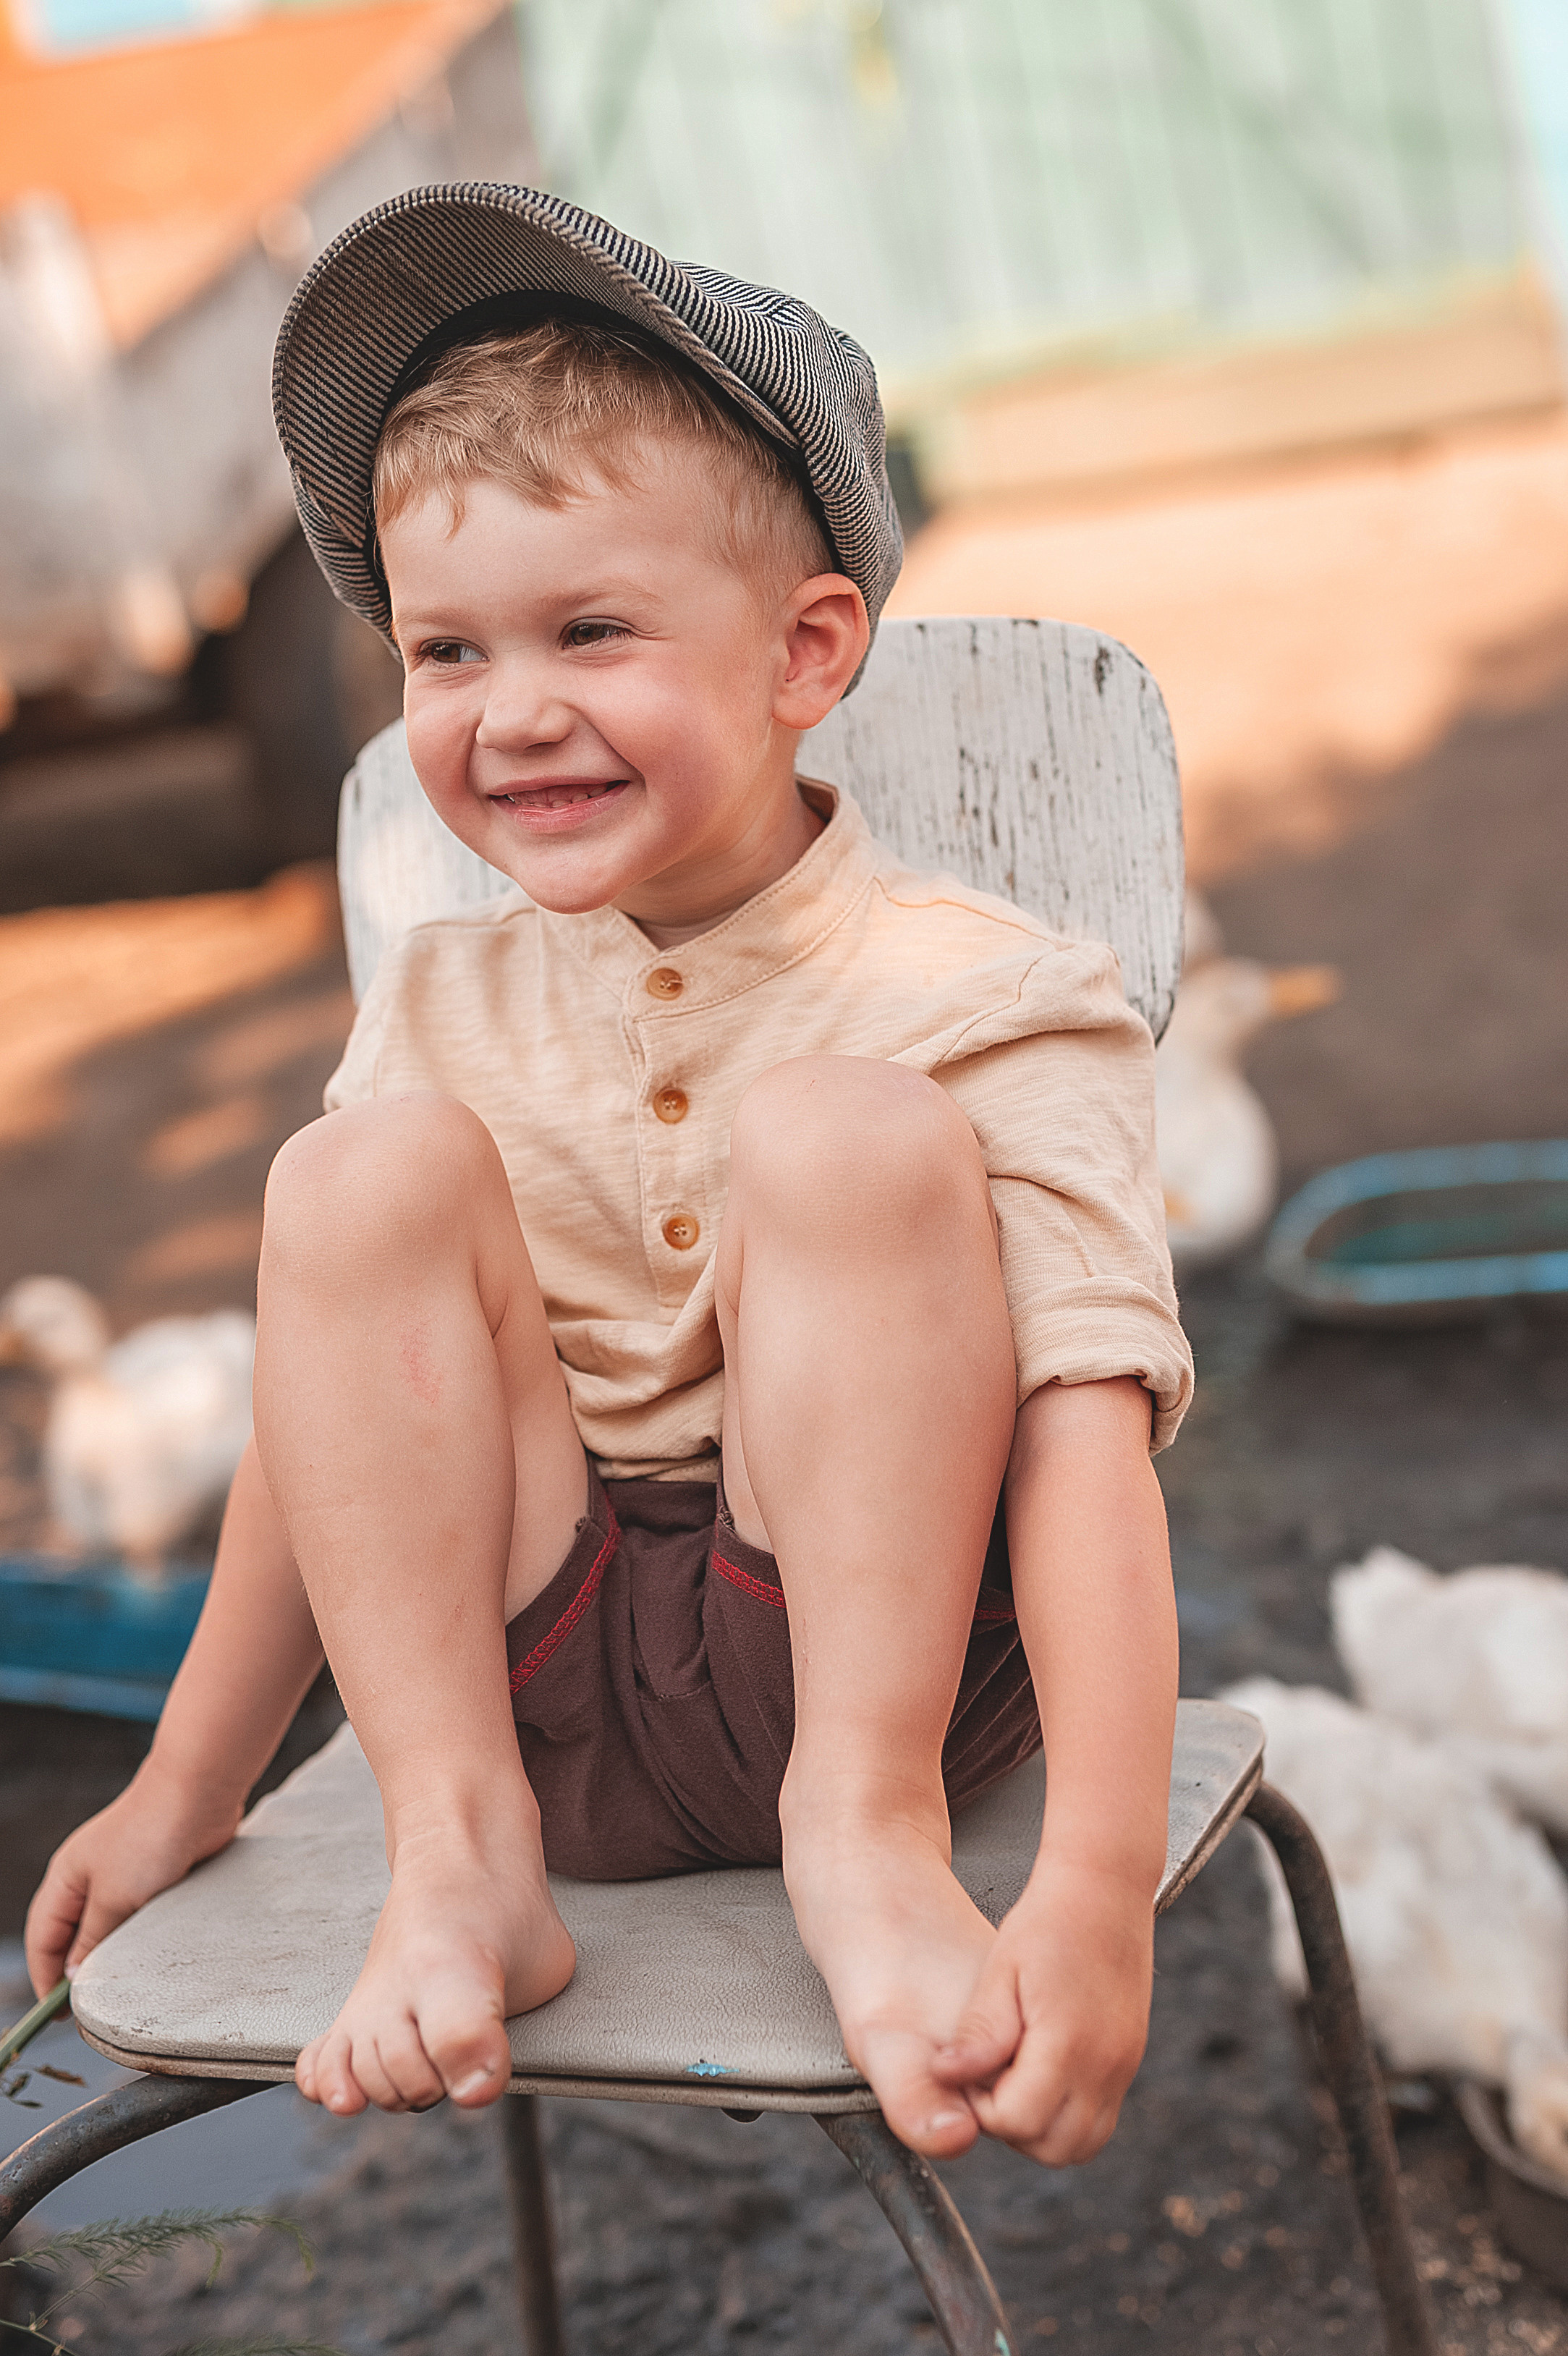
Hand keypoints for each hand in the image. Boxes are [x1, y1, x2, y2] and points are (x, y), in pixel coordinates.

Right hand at [24, 1757, 243, 1995]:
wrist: (199, 1792)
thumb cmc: (149, 1835)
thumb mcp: (113, 1897)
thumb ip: (93, 1939)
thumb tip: (74, 1973)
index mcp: (66, 1878)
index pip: (43, 1937)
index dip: (45, 1976)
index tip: (55, 2014)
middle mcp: (91, 1876)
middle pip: (74, 1935)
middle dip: (80, 1969)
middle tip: (92, 2008)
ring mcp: (126, 1874)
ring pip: (112, 1927)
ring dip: (118, 1953)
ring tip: (126, 1986)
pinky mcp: (159, 1873)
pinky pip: (144, 1915)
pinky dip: (145, 1935)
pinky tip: (156, 1953)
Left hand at [929, 1856, 1153, 2163]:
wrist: (1105, 1889)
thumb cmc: (1047, 1923)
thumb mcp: (1002, 1972)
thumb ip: (980, 2033)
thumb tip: (945, 2078)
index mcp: (1067, 2043)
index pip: (1017, 2120)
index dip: (982, 2106)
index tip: (969, 2069)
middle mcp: (1104, 2066)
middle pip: (1054, 2148)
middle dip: (1013, 2129)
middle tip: (988, 2082)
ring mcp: (1123, 2066)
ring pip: (1083, 2142)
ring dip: (1043, 2130)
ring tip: (1013, 2080)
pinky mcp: (1129, 2060)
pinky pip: (1101, 2117)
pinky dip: (1069, 2115)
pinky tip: (1041, 2073)